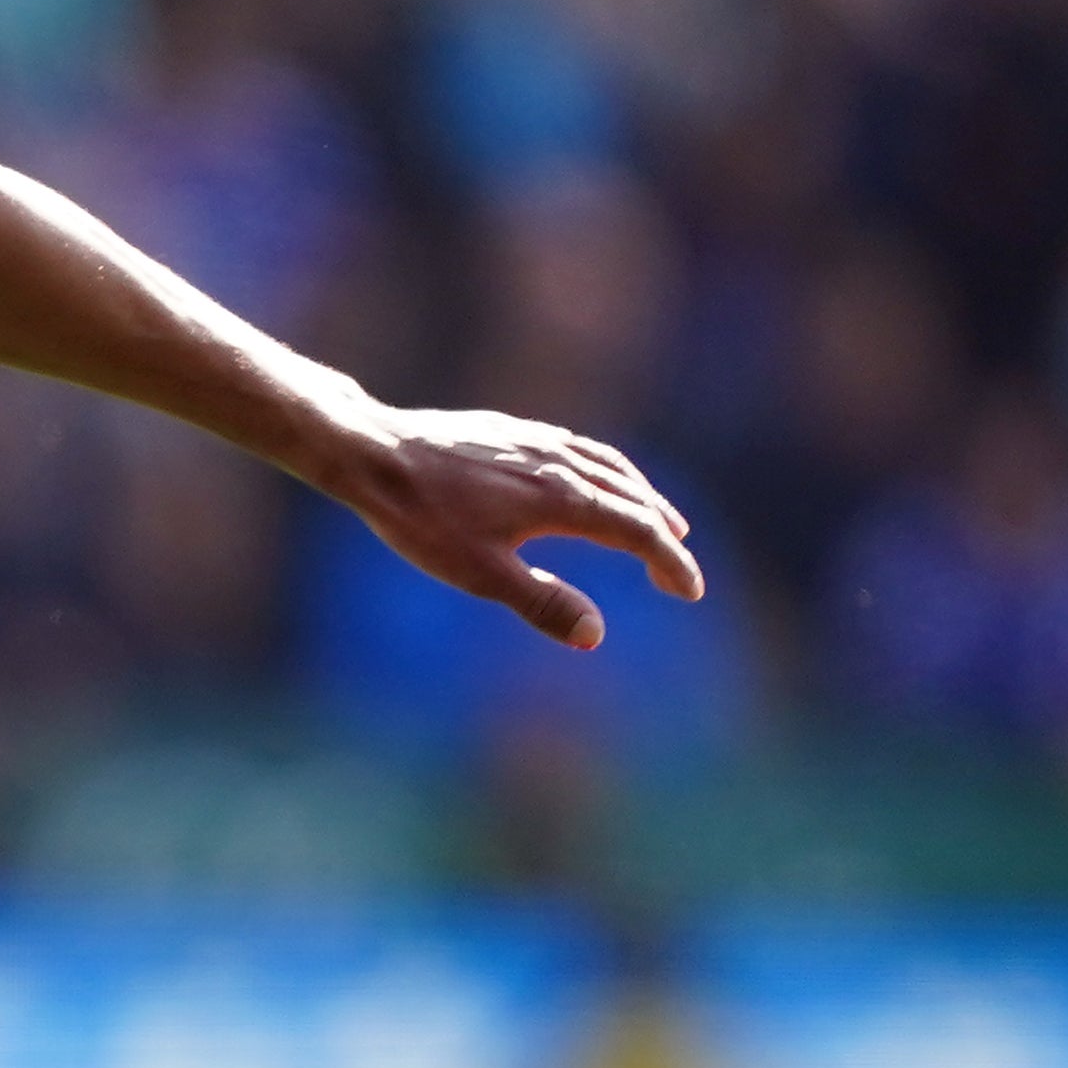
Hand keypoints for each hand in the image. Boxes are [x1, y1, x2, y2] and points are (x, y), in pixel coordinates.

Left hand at [323, 399, 705, 650]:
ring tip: (663, 522)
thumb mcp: (481, 574)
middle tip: (678, 571)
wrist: (375, 456)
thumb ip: (542, 603)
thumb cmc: (423, 519)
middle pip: (633, 498)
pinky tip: (598, 481)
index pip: (637, 532)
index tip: (691, 592)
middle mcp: (560, 463)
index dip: (671, 564)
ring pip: (611, 468)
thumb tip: (595, 635)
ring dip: (644, 498)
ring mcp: (538, 442)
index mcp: (562, 499)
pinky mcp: (514, 433)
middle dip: (663, 536)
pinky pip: (583, 450)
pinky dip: (610, 471)